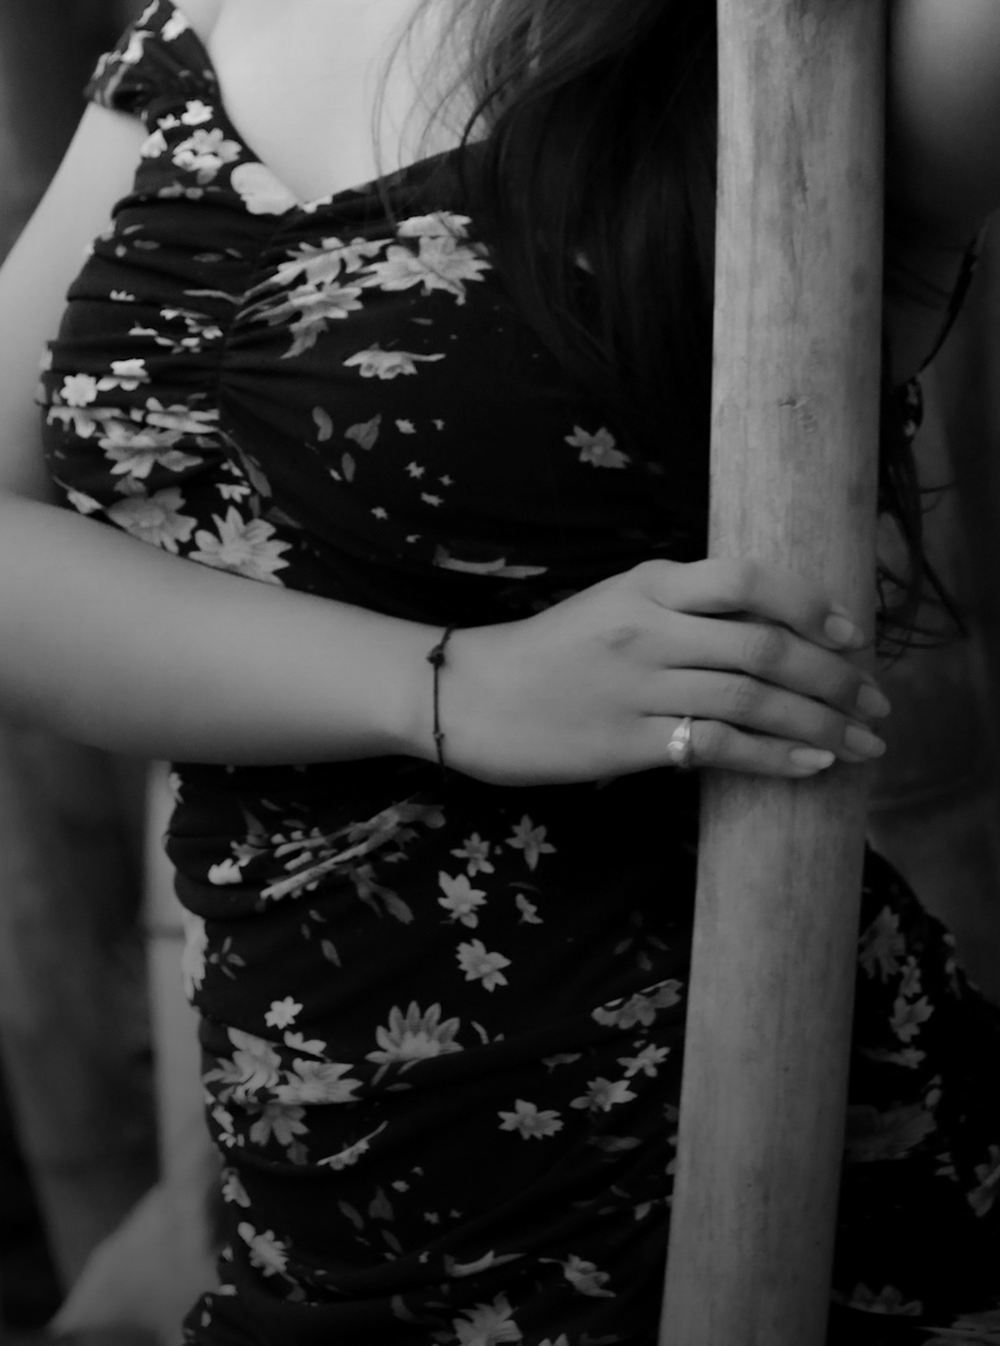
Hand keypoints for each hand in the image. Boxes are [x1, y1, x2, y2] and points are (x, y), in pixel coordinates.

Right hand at [437, 554, 888, 785]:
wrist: (470, 693)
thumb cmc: (550, 650)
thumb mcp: (616, 604)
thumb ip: (683, 607)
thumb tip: (771, 628)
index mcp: (649, 583)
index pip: (749, 580)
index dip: (812, 605)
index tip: (854, 633)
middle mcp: (650, 627)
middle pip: (766, 646)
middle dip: (836, 677)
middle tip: (876, 702)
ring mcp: (638, 684)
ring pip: (752, 698)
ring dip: (821, 722)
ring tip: (862, 743)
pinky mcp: (627, 740)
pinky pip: (718, 745)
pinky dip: (774, 756)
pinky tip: (811, 764)